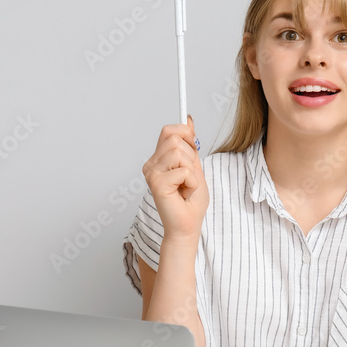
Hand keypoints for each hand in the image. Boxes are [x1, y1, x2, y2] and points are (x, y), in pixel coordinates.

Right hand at [142, 116, 208, 241]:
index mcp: (158, 160)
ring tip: (186, 186)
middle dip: (191, 156)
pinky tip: (184, 193)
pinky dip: (192, 183)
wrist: (187, 227)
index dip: (185, 134)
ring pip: (179, 152)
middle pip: (174, 138)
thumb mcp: (195, 167)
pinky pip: (184, 171)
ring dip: (192, 171)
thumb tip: (187, 119)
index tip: (193, 147)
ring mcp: (152, 173)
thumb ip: (190, 146)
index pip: (169, 131)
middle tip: (189, 176)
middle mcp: (151, 165)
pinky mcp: (156, 183)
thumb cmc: (191, 202)